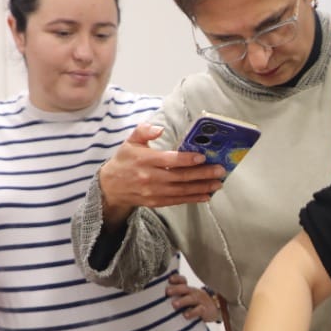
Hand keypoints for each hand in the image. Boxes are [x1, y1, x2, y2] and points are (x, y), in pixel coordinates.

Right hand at [98, 125, 224, 220]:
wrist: (110, 187)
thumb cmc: (124, 161)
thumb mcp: (130, 142)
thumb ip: (144, 132)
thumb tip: (159, 128)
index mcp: (145, 160)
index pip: (170, 160)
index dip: (187, 159)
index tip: (203, 157)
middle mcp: (150, 177)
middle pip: (180, 176)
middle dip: (202, 174)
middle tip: (220, 171)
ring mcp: (153, 192)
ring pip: (181, 190)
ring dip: (202, 188)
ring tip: (218, 184)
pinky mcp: (156, 202)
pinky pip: (177, 201)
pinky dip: (193, 199)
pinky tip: (206, 195)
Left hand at [165, 273, 219, 321]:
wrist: (216, 307)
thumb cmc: (195, 303)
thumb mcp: (187, 298)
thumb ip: (175, 297)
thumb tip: (156, 300)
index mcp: (187, 289)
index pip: (182, 280)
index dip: (176, 279)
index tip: (169, 279)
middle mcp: (193, 292)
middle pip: (184, 288)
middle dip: (176, 289)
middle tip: (167, 292)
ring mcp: (199, 300)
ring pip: (191, 299)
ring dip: (182, 301)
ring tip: (174, 304)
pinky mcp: (204, 310)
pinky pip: (199, 310)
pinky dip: (192, 312)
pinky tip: (185, 315)